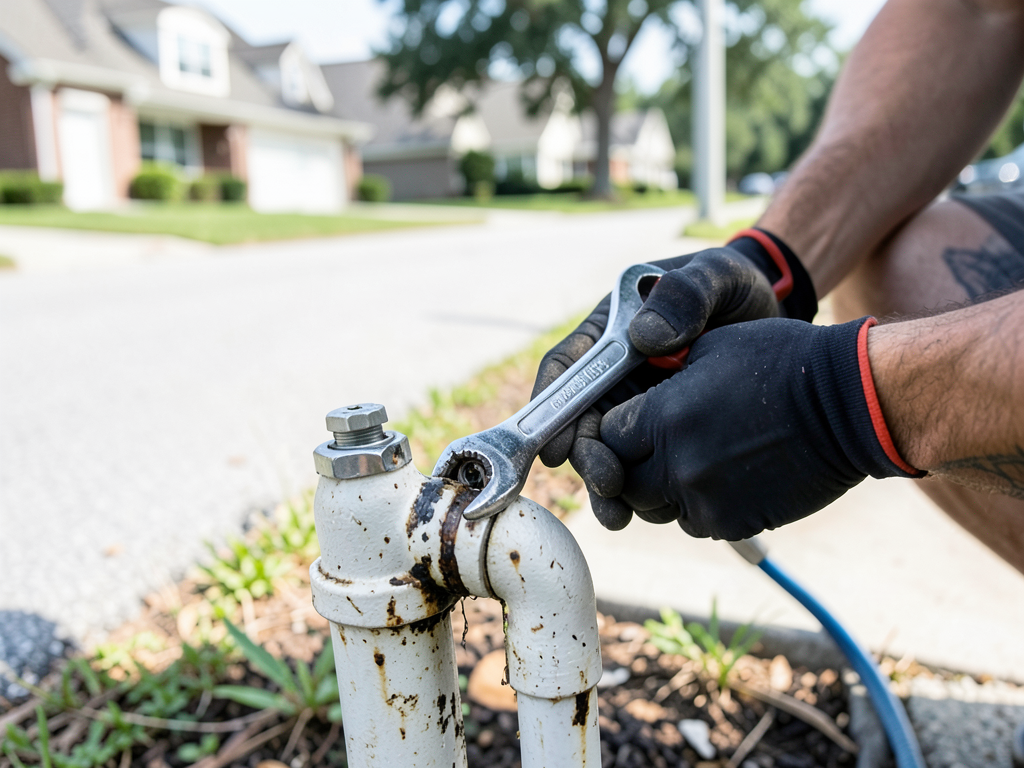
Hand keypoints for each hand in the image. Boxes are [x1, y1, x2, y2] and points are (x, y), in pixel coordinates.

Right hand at [532, 230, 815, 528]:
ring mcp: (636, 403)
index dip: (553, 406)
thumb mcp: (717, 276)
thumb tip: (644, 338)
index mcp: (611, 329)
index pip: (568, 366)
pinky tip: (650, 512)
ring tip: (619, 514)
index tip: (555, 446)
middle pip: (582, 418)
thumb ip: (685, 294)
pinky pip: (642, 462)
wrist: (777, 316)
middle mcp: (613, 371)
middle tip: (606, 483)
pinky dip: (641, 490)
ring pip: (608, 449)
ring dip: (606, 484)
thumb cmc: (736, 288)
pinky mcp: (662, 431)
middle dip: (586, 455)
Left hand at [583, 317, 923, 538]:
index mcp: (665, 416)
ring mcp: (707, 499)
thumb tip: (637, 389)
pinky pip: (696, 523)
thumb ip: (663, 377)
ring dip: (665, 490)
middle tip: (652, 451)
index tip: (629, 425)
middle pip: (625, 483)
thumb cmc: (781, 362)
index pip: (608, 438)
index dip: (614, 433)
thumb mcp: (710, 348)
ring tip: (693, 462)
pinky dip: (700, 507)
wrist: (850, 405)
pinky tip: (724, 479)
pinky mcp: (735, 523)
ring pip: (658, 508)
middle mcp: (679, 464)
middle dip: (632, 467)